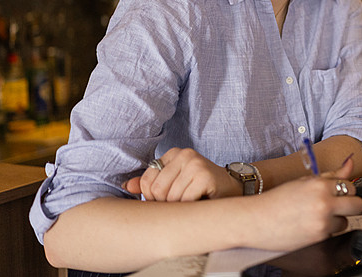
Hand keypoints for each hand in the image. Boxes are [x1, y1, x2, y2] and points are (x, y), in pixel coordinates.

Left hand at [124, 148, 241, 200]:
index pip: (147, 180)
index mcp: (174, 153)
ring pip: (170, 197)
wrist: (234, 188)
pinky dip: (190, 208)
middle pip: (156, 190)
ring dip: (179, 208)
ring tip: (191, 203)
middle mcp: (184, 154)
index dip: (152, 197)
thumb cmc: (202, 187)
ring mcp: (196, 163)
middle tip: (180, 205)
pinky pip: (185, 201)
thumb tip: (127, 186)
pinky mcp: (205, 176)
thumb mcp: (175, 181)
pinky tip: (199, 203)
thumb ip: (152, 183)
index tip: (166, 201)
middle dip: (165, 204)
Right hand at [247, 157, 361, 250]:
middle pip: (358, 205)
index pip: (351, 186)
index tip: (337, 193)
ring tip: (316, 217)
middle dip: (350, 205)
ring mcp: (322, 222)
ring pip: (345, 222)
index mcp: (320, 185)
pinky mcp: (318, 238)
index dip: (344, 190)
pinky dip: (325, 231)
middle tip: (336, 206)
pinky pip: (333, 234)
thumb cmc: (277, 200)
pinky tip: (309, 226)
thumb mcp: (304, 182)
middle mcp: (324, 203)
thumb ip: (331, 174)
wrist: (255, 220)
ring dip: (336, 220)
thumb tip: (350, 163)